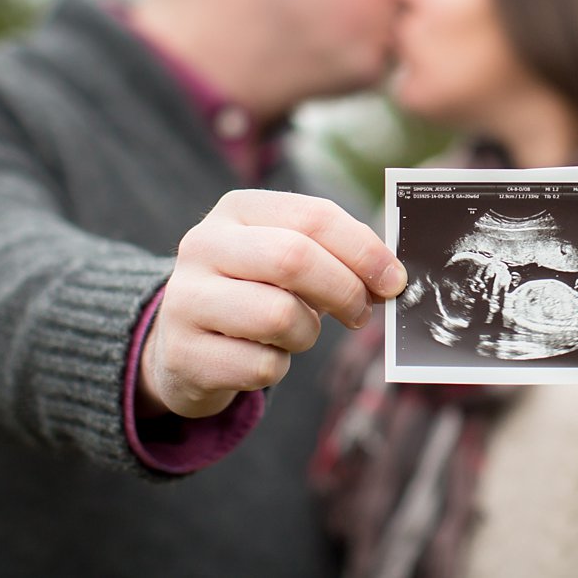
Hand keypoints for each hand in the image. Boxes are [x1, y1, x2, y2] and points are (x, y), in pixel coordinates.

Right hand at [137, 190, 406, 418]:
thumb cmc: (255, 292)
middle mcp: (203, 246)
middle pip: (295, 259)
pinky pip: (261, 366)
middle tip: (362, 313)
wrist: (183, 344)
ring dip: (307, 334)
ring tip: (297, 333)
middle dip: (345, 290)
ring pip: (279, 316)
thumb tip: (392, 276)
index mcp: (237, 210)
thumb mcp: (285, 258)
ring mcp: (186, 299)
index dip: (365, 250)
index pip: (314, 216)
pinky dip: (277, 367)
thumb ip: (335, 255)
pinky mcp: (184, 354)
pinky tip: (263, 356)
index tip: (395, 280)